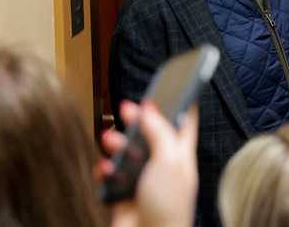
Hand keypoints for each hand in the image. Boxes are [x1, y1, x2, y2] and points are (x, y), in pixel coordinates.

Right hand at [98, 100, 198, 226]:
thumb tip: (150, 107)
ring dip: (116, 145)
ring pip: (127, 154)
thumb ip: (160, 131)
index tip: (173, 86)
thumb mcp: (169, 159)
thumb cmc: (168, 203)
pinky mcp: (124, 195)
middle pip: (150, 135)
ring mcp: (143, 181)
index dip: (179, 104)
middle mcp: (163, 167)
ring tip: (108, 139)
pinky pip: (111, 176)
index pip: (184, 124)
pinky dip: (105, 170)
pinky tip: (104, 168)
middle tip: (124, 108)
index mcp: (182, 156)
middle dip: (136, 122)